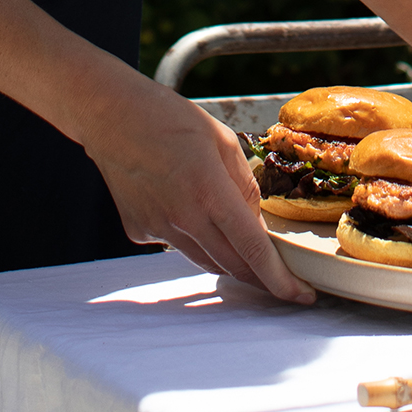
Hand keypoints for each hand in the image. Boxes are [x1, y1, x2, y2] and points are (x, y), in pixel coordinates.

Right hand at [85, 73, 316, 305]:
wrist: (111, 115)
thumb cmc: (168, 117)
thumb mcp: (222, 140)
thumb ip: (244, 184)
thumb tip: (257, 222)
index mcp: (209, 191)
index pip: (253, 250)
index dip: (281, 280)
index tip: (301, 295)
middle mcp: (182, 218)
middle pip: (233, 266)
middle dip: (262, 278)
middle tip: (284, 277)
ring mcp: (158, 228)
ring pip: (207, 261)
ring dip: (231, 261)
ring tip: (246, 249)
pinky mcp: (140, 231)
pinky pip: (179, 246)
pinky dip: (196, 240)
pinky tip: (193, 213)